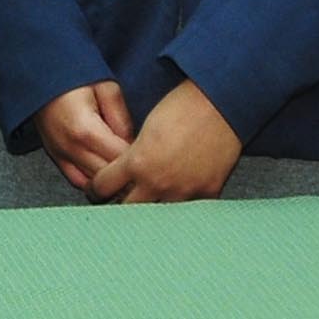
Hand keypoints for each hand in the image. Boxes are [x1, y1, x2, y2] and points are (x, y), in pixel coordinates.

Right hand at [34, 82, 135, 193]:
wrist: (39, 72)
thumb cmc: (74, 75)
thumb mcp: (106, 87)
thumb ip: (122, 118)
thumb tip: (134, 144)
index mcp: (86, 130)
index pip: (121, 159)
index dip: (140, 160)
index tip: (152, 155)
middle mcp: (72, 148)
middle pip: (109, 176)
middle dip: (128, 174)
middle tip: (144, 166)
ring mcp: (61, 155)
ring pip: (94, 184)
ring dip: (112, 181)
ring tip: (128, 172)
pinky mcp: (55, 156)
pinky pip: (78, 181)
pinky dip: (94, 183)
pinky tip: (106, 176)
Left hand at [89, 81, 241, 204]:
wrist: (220, 103)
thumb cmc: (181, 106)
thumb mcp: (146, 129)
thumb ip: (133, 155)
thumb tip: (125, 172)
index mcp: (137, 163)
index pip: (103, 187)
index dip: (98, 187)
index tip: (98, 188)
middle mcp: (158, 182)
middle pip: (127, 208)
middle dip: (121, 204)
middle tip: (121, 201)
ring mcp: (184, 191)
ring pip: (158, 215)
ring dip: (152, 208)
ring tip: (150, 202)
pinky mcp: (208, 192)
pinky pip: (189, 211)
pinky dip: (182, 207)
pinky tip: (178, 200)